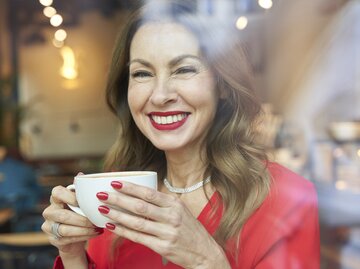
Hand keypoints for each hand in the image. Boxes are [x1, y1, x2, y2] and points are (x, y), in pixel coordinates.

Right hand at [41, 184, 102, 259]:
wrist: (76, 234)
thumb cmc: (80, 211)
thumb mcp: (82, 200)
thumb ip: (81, 189)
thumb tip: (81, 174)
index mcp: (55, 198)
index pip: (57, 192)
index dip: (70, 196)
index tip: (83, 202)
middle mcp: (49, 211)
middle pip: (63, 215)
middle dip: (82, 219)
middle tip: (96, 220)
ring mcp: (49, 226)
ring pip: (66, 229)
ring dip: (84, 229)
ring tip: (97, 227)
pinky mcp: (53, 239)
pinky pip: (69, 239)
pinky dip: (84, 236)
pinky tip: (95, 233)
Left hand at [97, 181, 230, 268]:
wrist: (204, 252)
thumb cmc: (190, 229)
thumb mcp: (181, 210)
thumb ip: (162, 203)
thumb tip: (139, 194)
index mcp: (175, 204)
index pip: (149, 193)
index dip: (131, 188)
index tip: (115, 183)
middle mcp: (171, 217)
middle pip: (140, 206)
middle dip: (119, 199)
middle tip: (102, 194)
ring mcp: (167, 232)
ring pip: (137, 222)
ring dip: (117, 215)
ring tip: (103, 209)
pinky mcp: (163, 247)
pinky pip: (138, 238)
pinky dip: (123, 231)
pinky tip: (112, 226)